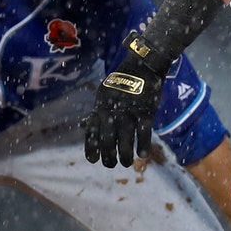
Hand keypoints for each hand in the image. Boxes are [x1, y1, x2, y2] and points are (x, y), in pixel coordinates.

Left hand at [84, 31, 168, 167]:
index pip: (92, 131)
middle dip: (108, 155)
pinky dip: (142, 144)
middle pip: (107, 138)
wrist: (143, 65)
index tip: (93, 159)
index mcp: (101, 107)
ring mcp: (129, 111)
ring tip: (126, 163)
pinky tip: (142, 155)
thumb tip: (84, 126)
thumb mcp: (103, 93)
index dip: (91, 147)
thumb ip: (96, 111)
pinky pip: (143, 131)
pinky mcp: (145, 111)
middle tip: (111, 165)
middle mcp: (113, 111)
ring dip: (124, 154)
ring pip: (124, 138)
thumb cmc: (122, 81)